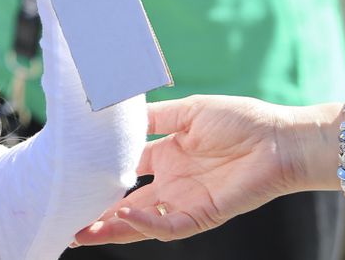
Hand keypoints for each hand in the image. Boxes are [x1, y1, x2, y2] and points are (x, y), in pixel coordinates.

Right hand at [75, 95, 308, 245]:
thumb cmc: (241, 120)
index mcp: (167, 156)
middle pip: (126, 204)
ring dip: (112, 228)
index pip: (125, 171)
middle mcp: (172, 182)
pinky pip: (169, 226)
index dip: (99, 176)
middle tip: (65, 219)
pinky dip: (146, 224)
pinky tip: (125, 215)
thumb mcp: (188, 112)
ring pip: (141, 223)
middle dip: (96, 213)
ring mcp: (185, 201)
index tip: (70, 176)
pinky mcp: (203, 215)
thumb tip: (117, 114)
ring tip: (81, 233)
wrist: (279, 139)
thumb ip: (153, 117)